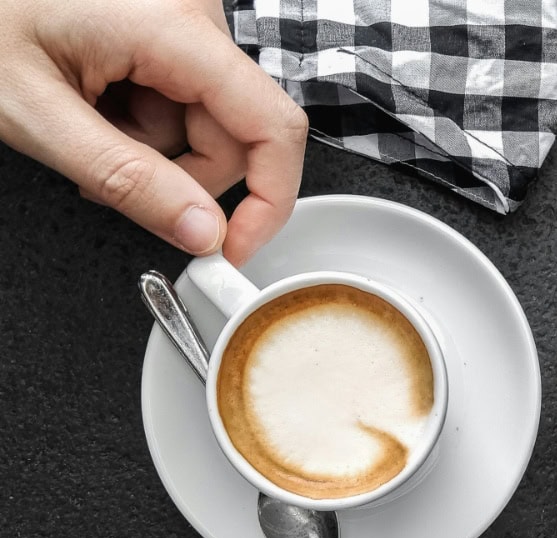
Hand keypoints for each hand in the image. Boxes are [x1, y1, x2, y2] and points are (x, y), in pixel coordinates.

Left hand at [0, 0, 306, 263]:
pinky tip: (96, 105)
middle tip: (106, 177)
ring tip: (85, 124)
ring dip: (151, 148)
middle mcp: (194, 15)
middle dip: (178, 174)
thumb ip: (126, 179)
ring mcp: (185, 21)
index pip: (272, 126)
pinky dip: (143, 121)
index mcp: (174, 26)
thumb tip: (204, 231)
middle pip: (235, 135)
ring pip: (207, 125)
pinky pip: (186, 101)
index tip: (234, 248)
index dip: (268, 199)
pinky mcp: (173, 31)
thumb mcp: (37, 113)